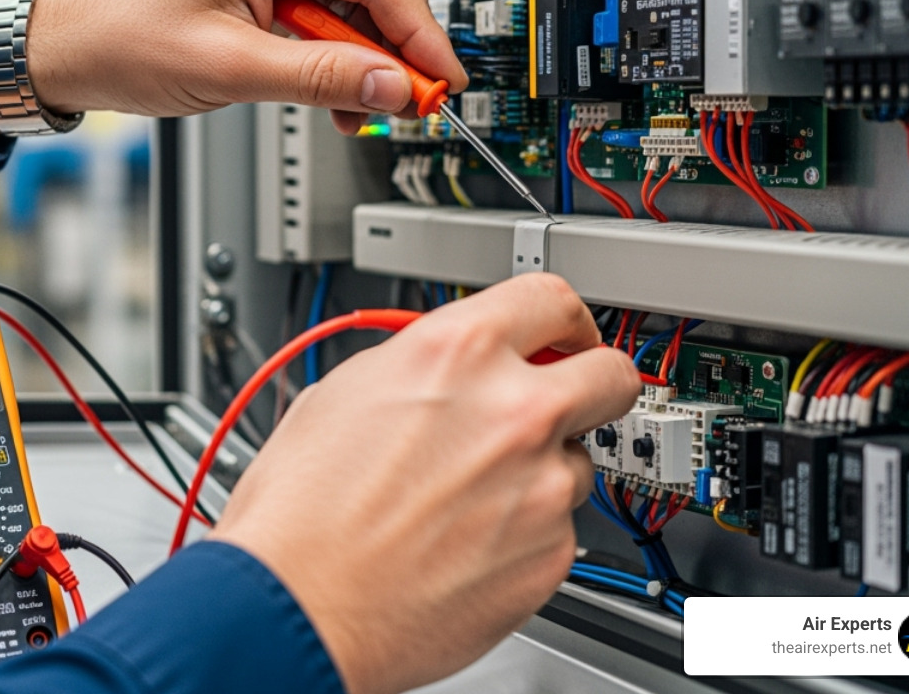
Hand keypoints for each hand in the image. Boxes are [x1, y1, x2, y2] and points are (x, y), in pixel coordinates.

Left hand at [12, 0, 465, 134]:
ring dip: (368, 54)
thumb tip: (390, 87)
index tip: (442, 81)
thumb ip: (319, 78)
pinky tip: (335, 93)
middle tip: (413, 100)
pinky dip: (339, 53)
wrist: (68, 43)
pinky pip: (327, 8)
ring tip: (361, 107)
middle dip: (399, 42)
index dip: (419, 33)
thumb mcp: (230, 68)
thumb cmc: (121, 36)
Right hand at [209, 274, 639, 693]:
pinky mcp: (549, 557)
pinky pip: (557, 530)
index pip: (552, 299)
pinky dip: (522, 535)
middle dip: (591, 385)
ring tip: (468, 498)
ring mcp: (540, 487)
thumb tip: (456, 367)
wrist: (297, 608)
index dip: (561, 320)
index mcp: (458, 353)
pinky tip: (463, 543)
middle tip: (560, 403)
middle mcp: (513, 411)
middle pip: (611, 375)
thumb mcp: (346, 391)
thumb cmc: (300, 510)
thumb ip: (425, 365)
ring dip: (541, 471)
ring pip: (579, 462)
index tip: (563, 335)